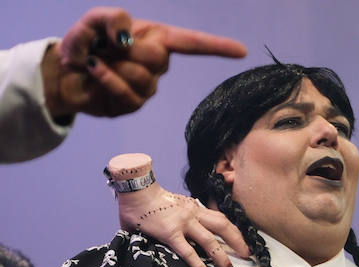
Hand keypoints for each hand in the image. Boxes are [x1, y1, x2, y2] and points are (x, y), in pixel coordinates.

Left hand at [43, 8, 246, 119]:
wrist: (65, 73)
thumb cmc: (85, 43)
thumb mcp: (93, 20)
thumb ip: (112, 19)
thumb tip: (129, 39)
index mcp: (155, 38)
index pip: (191, 43)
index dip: (217, 46)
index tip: (242, 51)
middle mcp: (158, 62)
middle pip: (158, 57)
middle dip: (129, 50)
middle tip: (107, 47)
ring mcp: (148, 85)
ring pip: (142, 76)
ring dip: (113, 66)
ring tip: (97, 61)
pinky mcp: (135, 103)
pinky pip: (127, 92)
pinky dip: (107, 78)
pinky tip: (94, 71)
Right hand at [110, 154, 249, 266]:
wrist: (134, 189)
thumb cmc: (150, 201)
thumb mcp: (174, 208)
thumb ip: (182, 221)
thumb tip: (188, 238)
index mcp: (195, 209)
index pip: (221, 220)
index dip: (235, 232)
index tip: (244, 244)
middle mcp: (193, 214)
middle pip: (223, 226)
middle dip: (238, 241)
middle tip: (248, 254)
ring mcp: (183, 223)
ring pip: (209, 239)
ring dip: (221, 254)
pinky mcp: (170, 232)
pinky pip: (187, 249)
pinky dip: (197, 262)